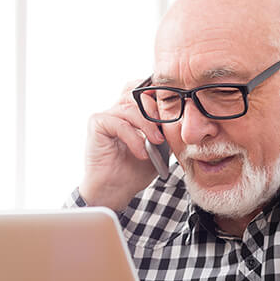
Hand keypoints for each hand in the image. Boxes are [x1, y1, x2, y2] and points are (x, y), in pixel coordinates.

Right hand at [80, 79, 166, 211]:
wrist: (116, 190)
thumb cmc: (134, 170)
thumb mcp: (159, 148)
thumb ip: (166, 130)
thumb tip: (183, 117)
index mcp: (130, 111)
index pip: (143, 89)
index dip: (157, 95)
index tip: (173, 109)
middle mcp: (116, 109)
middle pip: (138, 93)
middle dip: (155, 110)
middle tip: (166, 128)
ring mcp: (105, 115)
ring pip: (130, 108)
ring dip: (147, 125)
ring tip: (156, 142)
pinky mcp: (96, 124)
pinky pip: (119, 123)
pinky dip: (133, 138)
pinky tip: (141, 153)